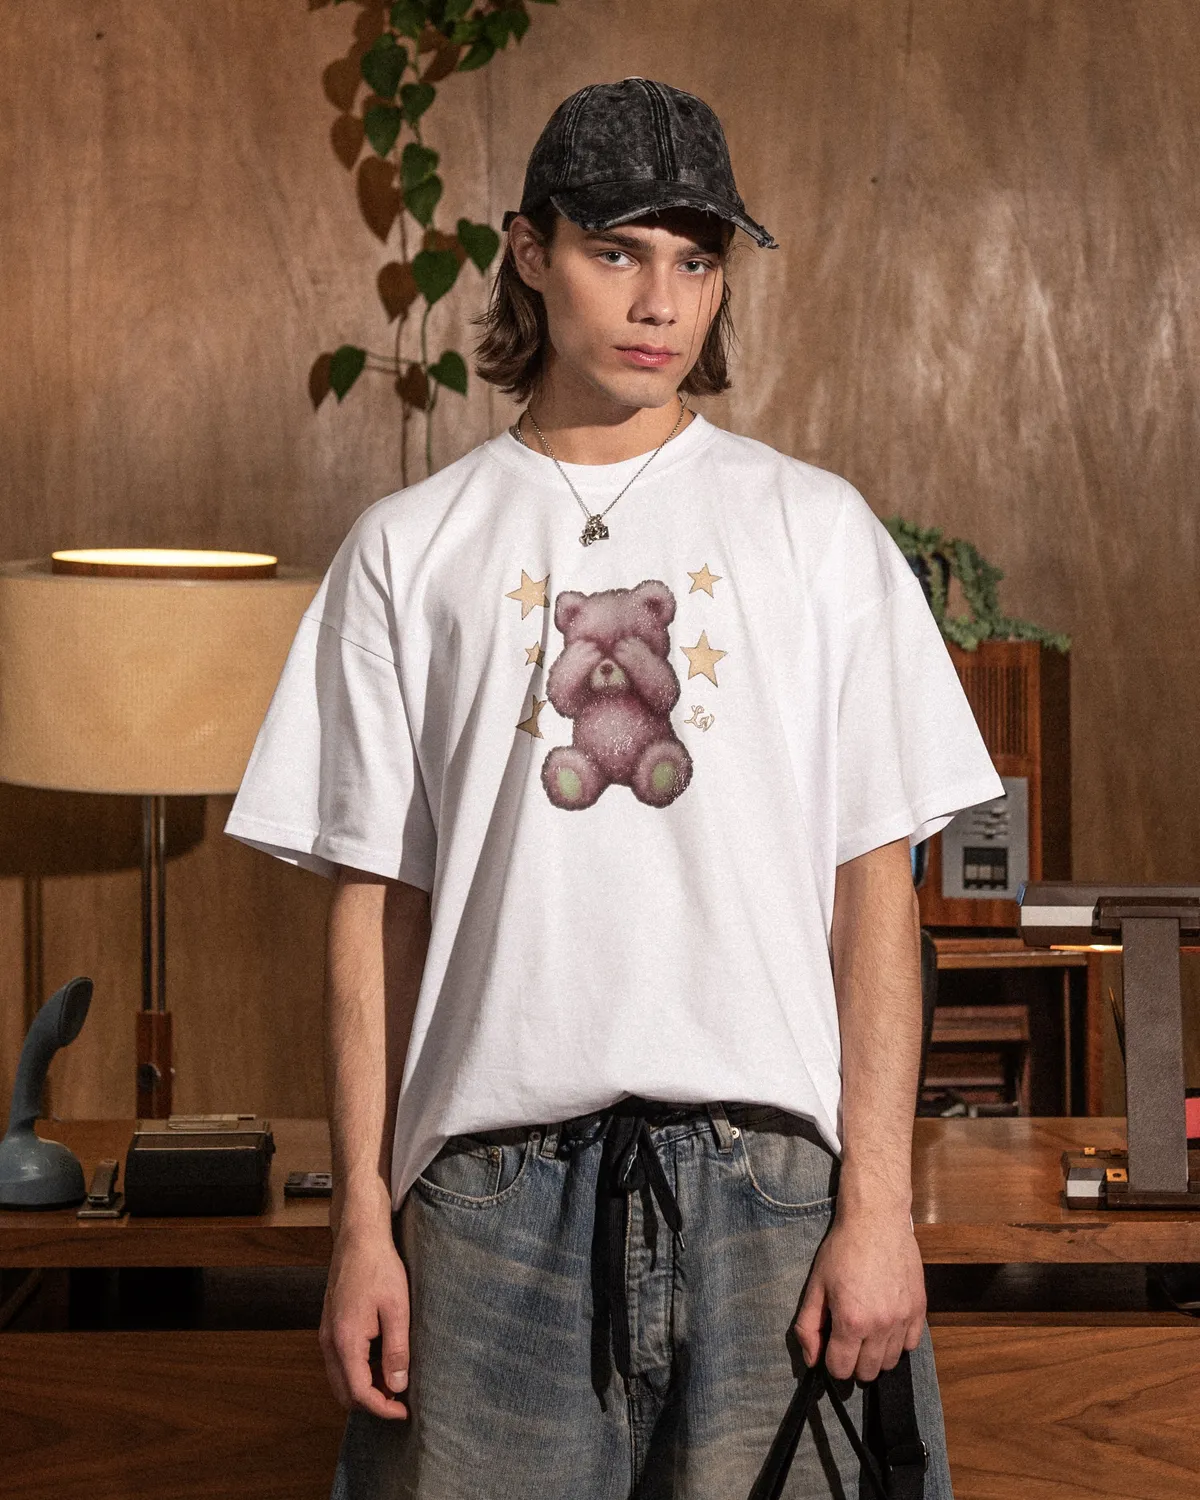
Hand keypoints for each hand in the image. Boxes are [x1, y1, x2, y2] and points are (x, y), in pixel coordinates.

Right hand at [319, 1224, 411, 1418]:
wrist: (358, 1237)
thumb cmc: (379, 1268)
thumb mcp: (397, 1309)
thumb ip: (396, 1350)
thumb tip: (397, 1385)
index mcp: (345, 1340)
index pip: (359, 1393)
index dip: (382, 1408)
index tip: (404, 1411)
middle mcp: (329, 1341)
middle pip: (344, 1392)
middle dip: (371, 1401)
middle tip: (400, 1398)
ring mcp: (326, 1334)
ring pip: (340, 1378)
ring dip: (365, 1386)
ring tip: (394, 1376)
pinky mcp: (330, 1325)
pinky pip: (339, 1361)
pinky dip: (358, 1370)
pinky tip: (381, 1357)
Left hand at [794, 1207, 925, 1382]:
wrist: (876, 1220)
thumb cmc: (842, 1249)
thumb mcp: (816, 1284)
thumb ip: (808, 1325)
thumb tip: (811, 1360)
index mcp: (851, 1321)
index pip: (841, 1369)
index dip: (832, 1362)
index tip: (831, 1347)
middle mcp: (881, 1326)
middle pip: (867, 1372)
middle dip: (853, 1362)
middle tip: (848, 1341)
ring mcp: (904, 1319)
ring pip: (891, 1362)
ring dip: (876, 1355)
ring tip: (867, 1333)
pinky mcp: (920, 1309)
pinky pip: (912, 1345)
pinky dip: (898, 1342)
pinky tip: (886, 1325)